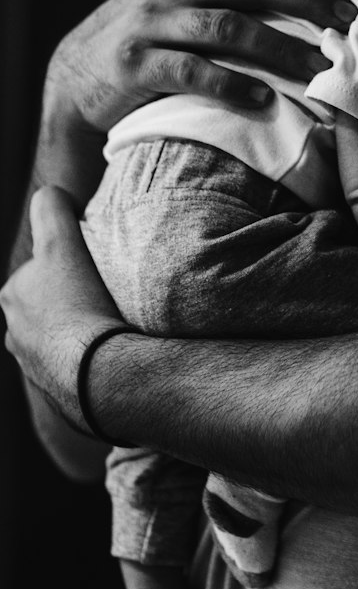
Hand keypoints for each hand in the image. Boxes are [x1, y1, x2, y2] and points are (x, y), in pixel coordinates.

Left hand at [1, 187, 123, 431]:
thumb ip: (51, 209)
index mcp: (13, 297)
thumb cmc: (80, 304)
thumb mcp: (61, 243)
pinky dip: (90, 357)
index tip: (92, 265)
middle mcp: (16, 335)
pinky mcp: (63, 394)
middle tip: (106, 292)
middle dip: (73, 297)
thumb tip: (53, 193)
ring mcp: (38, 367)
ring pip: (64, 335)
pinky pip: (78, 365)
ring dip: (82, 328)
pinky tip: (112, 350)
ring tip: (113, 322)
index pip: (42, 267)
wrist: (99, 372)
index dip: (68, 260)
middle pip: (51, 302)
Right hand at [48, 0, 357, 135]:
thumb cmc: (153, 29)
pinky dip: (231, 85)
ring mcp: (154, 21)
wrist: (76, 74)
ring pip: (229, 27)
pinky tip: (264, 100)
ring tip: (320, 68)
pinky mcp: (136, 64)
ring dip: (281, 48)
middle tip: (350, 20)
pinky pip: (191, 72)